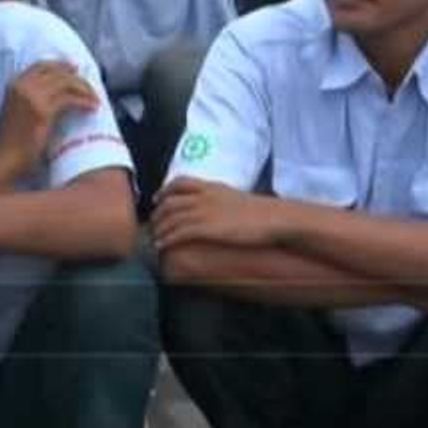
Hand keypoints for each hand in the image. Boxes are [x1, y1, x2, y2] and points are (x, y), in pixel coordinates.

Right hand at [0, 62, 99, 185]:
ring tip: (95, 100)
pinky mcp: (43, 111)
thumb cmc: (11, 140)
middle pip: (58, 72)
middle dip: (78, 79)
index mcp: (14, 84)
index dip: (61, 65)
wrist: (5, 158)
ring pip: (67, 83)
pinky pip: (71, 100)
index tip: (75, 69)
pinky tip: (92, 108)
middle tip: (90, 88)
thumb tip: (56, 92)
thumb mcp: (16, 110)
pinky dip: (85, 102)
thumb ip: (30, 96)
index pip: (42, 65)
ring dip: (85, 90)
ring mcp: (32, 96)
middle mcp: (22, 86)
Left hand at [151, 177, 281, 249]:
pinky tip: (161, 246)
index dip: (165, 190)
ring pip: (171, 217)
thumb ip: (223, 200)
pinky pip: (179, 232)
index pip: (180, 182)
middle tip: (153, 225)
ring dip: (159, 229)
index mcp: (212, 187)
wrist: (274, 218)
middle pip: (170, 201)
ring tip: (154, 239)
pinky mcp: (206, 228)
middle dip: (158, 213)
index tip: (158, 198)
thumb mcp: (237, 198)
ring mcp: (204, 211)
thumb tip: (220, 210)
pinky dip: (167, 238)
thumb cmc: (262, 212)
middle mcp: (204, 196)